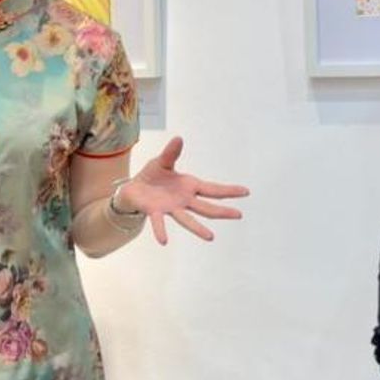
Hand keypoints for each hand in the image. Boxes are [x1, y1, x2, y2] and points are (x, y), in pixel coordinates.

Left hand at [117, 136, 248, 244]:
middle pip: (206, 207)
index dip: (229, 191)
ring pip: (187, 219)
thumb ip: (171, 153)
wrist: (133, 188)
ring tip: (211, 237)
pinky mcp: (154, 211)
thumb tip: (179, 138)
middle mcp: (183, 200)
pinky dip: (161, 231)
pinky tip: (164, 242)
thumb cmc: (152, 175)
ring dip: (198, 228)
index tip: (246, 191)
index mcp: (189, 186)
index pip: (212, 189)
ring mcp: (170, 208)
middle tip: (239, 215)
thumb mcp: (162, 161)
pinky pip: (158, 222)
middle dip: (222, 211)